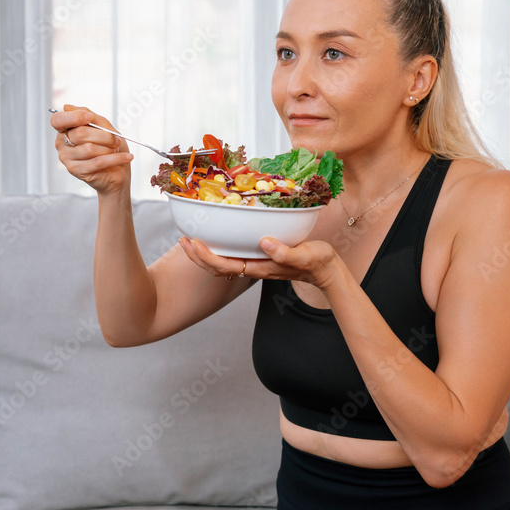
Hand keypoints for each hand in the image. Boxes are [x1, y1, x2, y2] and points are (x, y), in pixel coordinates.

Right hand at [51, 105, 133, 195]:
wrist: (117, 171)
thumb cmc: (109, 148)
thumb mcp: (104, 126)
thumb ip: (89, 116)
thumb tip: (67, 107)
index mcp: (65, 130)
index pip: (57, 120)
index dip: (73, 117)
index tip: (90, 118)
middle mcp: (62, 144)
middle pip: (79, 133)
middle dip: (103, 135)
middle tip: (115, 139)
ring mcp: (66, 158)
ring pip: (89, 148)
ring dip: (109, 148)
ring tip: (117, 149)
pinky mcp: (76, 171)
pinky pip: (97, 162)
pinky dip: (115, 158)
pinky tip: (126, 158)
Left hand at [179, 236, 343, 289]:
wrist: (326, 270)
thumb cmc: (317, 263)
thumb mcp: (305, 255)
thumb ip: (285, 252)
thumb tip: (265, 243)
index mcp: (259, 268)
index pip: (225, 266)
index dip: (206, 256)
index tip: (194, 242)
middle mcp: (253, 267)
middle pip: (216, 266)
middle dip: (197, 255)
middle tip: (183, 238)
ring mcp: (254, 263)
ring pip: (221, 262)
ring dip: (203, 253)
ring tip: (189, 239)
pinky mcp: (258, 257)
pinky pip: (231, 256)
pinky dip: (217, 249)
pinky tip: (213, 238)